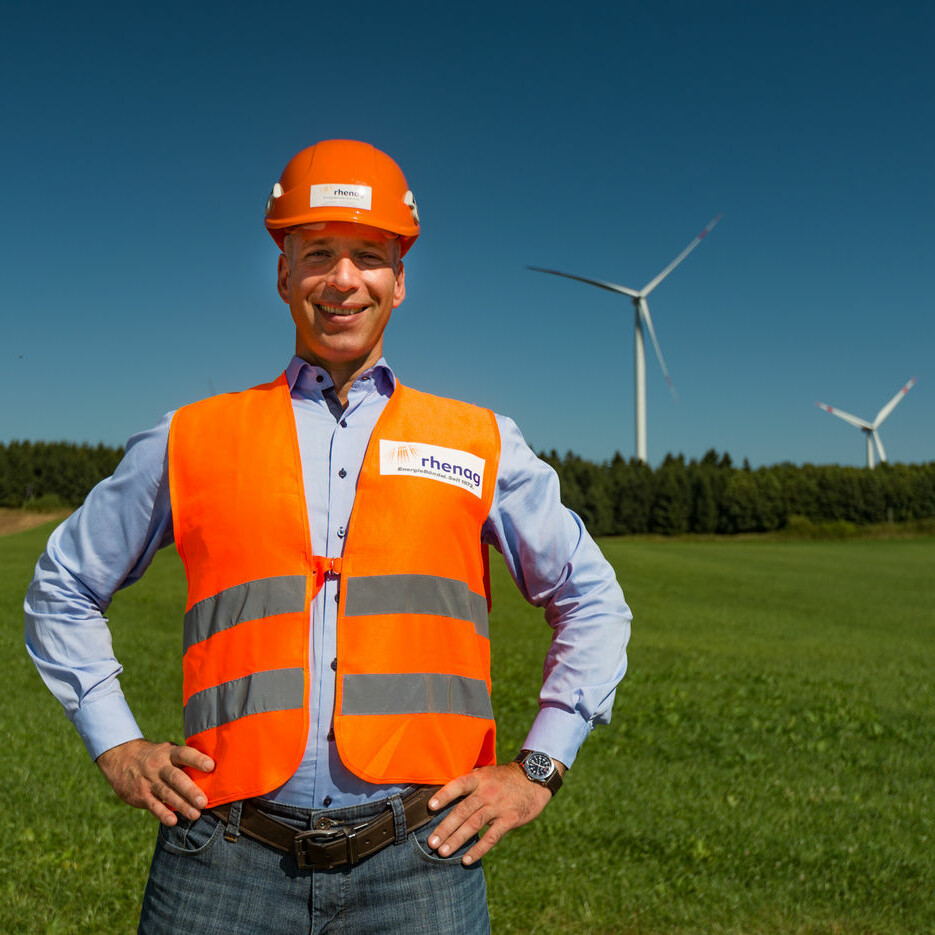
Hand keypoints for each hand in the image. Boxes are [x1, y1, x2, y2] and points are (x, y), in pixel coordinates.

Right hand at [95, 739, 214, 825]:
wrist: (122, 759)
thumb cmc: (156, 756)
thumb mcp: (168, 750)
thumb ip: (185, 759)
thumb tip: (215, 768)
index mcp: (169, 753)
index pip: (184, 754)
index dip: (197, 759)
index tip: (211, 766)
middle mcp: (159, 766)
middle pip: (176, 778)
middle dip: (190, 790)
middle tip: (204, 801)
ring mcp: (149, 781)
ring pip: (166, 794)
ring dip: (181, 805)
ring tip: (195, 815)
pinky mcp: (141, 795)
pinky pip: (153, 805)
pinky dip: (162, 814)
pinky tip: (173, 821)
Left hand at [426, 759, 563, 864]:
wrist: (534, 779)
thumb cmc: (504, 778)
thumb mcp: (487, 773)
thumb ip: (469, 783)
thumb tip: (444, 795)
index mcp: (479, 778)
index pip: (458, 785)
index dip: (444, 795)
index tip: (430, 807)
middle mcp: (487, 791)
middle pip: (462, 810)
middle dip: (445, 827)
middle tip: (430, 843)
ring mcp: (498, 806)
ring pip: (474, 824)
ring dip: (457, 839)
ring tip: (442, 852)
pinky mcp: (510, 819)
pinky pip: (491, 837)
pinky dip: (478, 849)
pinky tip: (466, 859)